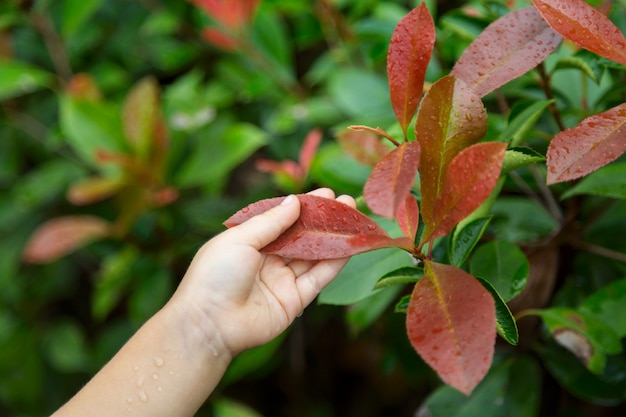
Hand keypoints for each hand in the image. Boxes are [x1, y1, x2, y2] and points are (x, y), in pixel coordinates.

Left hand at [170, 188, 355, 356]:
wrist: (209, 324)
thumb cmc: (215, 275)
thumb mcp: (240, 239)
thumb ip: (271, 221)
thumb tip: (295, 201)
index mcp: (250, 241)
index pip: (283, 219)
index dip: (304, 206)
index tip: (326, 193)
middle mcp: (268, 259)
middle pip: (302, 236)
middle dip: (324, 220)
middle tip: (346, 201)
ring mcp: (282, 280)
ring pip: (314, 255)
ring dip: (334, 238)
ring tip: (354, 219)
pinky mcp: (295, 300)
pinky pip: (318, 278)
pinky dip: (334, 262)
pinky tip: (349, 246)